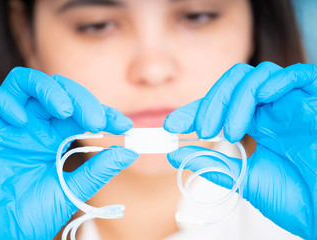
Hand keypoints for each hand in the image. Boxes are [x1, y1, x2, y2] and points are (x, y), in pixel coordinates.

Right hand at [0, 67, 137, 238]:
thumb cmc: (31, 215)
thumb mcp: (71, 191)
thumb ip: (98, 171)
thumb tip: (129, 153)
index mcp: (53, 137)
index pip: (80, 112)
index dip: (103, 112)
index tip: (123, 124)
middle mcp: (32, 125)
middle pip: (56, 90)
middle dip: (79, 99)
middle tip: (96, 120)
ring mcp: (6, 125)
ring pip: (23, 83)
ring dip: (47, 89)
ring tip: (64, 111)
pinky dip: (4, 101)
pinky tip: (21, 121)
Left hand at [164, 62, 316, 238]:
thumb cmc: (292, 197)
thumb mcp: (242, 178)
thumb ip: (211, 164)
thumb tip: (175, 153)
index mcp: (257, 123)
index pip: (222, 103)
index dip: (195, 109)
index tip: (172, 126)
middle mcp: (272, 109)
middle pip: (236, 82)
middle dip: (212, 101)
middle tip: (200, 129)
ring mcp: (293, 104)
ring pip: (260, 76)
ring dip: (236, 98)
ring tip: (227, 132)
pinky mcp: (316, 103)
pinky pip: (299, 75)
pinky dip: (275, 83)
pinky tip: (259, 103)